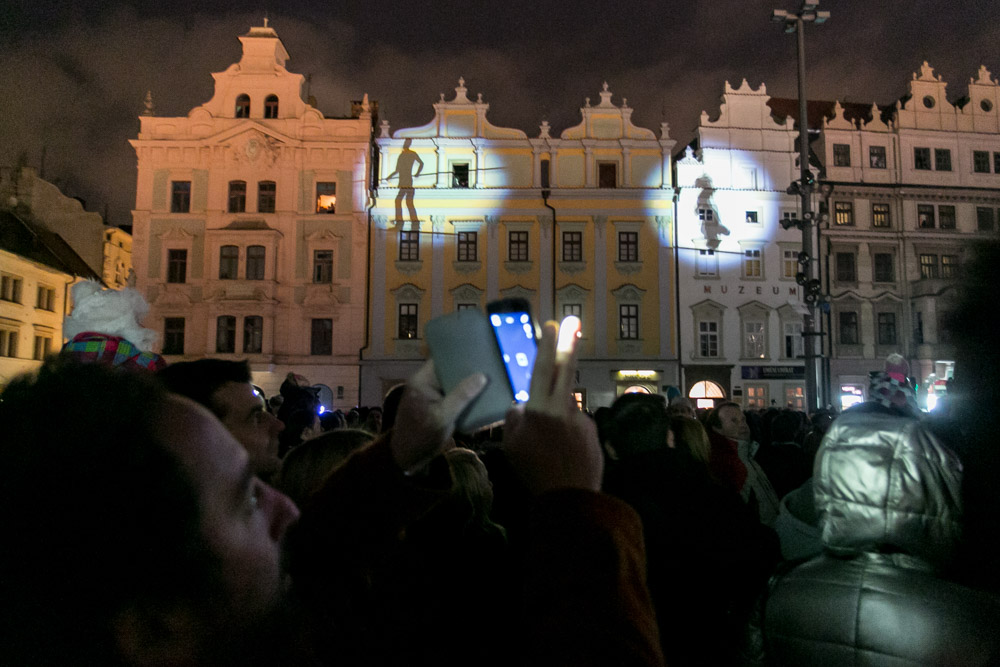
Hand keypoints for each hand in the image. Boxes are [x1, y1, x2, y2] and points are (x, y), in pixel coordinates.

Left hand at [390, 361, 486, 473]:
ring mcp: (433, 394)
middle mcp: (427, 382)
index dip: (460, 354)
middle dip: (468, 369)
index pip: (442, 359)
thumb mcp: (442, 417)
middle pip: (450, 369)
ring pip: (454, 382)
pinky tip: (483, 395)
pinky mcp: (439, 404)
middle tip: (492, 365)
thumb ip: (461, 396)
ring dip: (469, 382)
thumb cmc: (422, 436)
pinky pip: (455, 394)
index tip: (480, 351)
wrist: (409, 458)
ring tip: (492, 377)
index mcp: (422, 380)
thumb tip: (481, 376)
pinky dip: (466, 395)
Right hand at [502, 320, 602, 493]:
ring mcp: (581, 419)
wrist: (571, 498)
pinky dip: (568, 434)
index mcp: (540, 409)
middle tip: (573, 322)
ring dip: (559, 416)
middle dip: (569, 343)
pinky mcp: (593, 432)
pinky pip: (576, 426)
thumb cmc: (534, 472)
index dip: (547, 345)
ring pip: (566, 406)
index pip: (543, 369)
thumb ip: (515, 420)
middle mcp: (563, 408)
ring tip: (549, 446)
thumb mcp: (512, 447)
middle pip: (566, 369)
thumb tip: (520, 405)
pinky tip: (563, 454)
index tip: (552, 325)